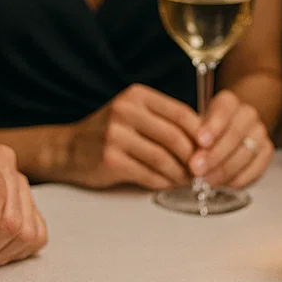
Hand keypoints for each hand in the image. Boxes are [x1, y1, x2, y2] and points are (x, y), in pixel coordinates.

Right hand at [63, 84, 201, 189]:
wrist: (69, 149)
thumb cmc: (110, 132)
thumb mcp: (134, 113)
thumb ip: (163, 120)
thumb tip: (204, 137)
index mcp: (137, 95)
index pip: (179, 112)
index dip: (200, 133)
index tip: (212, 148)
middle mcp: (126, 111)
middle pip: (174, 136)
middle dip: (193, 157)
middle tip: (203, 170)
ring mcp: (115, 135)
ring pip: (163, 157)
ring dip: (180, 173)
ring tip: (188, 180)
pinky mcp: (110, 160)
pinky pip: (147, 174)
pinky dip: (163, 182)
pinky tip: (168, 185)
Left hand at [190, 90, 272, 187]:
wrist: (222, 138)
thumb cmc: (205, 133)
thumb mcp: (195, 128)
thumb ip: (195, 139)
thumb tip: (195, 158)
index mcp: (228, 101)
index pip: (224, 109)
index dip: (213, 126)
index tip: (200, 141)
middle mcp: (247, 114)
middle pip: (235, 133)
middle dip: (215, 154)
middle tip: (198, 169)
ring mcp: (259, 132)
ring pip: (246, 152)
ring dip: (225, 170)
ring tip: (207, 180)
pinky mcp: (267, 151)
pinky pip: (256, 168)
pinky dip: (239, 179)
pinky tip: (224, 184)